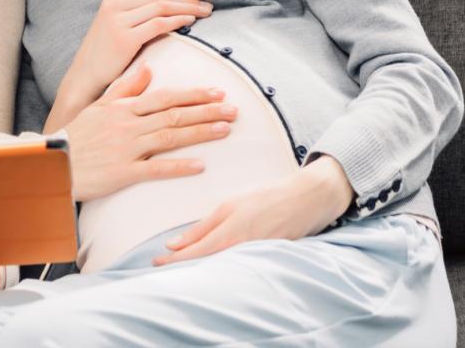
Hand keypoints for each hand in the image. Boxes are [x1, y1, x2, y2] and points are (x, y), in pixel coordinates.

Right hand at [53, 0, 212, 120]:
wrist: (88, 73)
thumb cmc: (108, 47)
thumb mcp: (120, 16)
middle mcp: (114, 2)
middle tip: (209, 2)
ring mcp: (117, 19)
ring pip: (162, 6)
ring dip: (187, 8)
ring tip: (205, 13)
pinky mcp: (124, 37)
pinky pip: (158, 24)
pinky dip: (177, 21)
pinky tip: (190, 23)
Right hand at [63, 62, 237, 201]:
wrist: (51, 161)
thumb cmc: (76, 135)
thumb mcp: (98, 106)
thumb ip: (125, 88)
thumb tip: (148, 69)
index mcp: (124, 108)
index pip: (166, 97)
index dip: (194, 94)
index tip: (218, 91)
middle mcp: (129, 125)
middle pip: (175, 114)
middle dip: (207, 111)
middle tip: (234, 109)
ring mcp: (127, 148)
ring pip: (171, 137)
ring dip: (200, 132)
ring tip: (226, 130)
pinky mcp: (124, 172)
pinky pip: (156, 168)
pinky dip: (179, 166)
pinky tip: (200, 165)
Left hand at [152, 155, 354, 265]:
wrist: (308, 198)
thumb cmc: (267, 196)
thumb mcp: (231, 204)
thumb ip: (205, 226)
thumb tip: (175, 243)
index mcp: (231, 227)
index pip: (196, 250)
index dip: (175, 260)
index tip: (156, 263)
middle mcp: (242, 244)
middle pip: (206, 262)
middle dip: (183, 266)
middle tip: (161, 268)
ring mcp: (256, 253)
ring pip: (221, 266)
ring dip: (200, 268)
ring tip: (179, 268)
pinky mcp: (267, 258)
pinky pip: (238, 266)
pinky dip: (221, 267)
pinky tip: (211, 267)